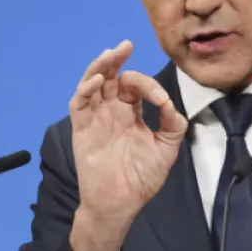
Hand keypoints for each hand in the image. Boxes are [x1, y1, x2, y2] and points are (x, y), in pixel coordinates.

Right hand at [67, 42, 188, 250]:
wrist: (120, 204)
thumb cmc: (141, 179)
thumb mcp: (166, 149)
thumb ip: (172, 124)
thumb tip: (169, 102)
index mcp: (130, 114)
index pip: (134, 87)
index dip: (147, 85)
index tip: (161, 100)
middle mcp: (111, 112)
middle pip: (109, 77)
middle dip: (117, 60)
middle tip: (126, 45)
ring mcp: (95, 119)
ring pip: (92, 84)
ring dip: (100, 67)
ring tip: (111, 53)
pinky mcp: (82, 130)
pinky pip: (79, 104)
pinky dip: (85, 90)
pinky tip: (96, 81)